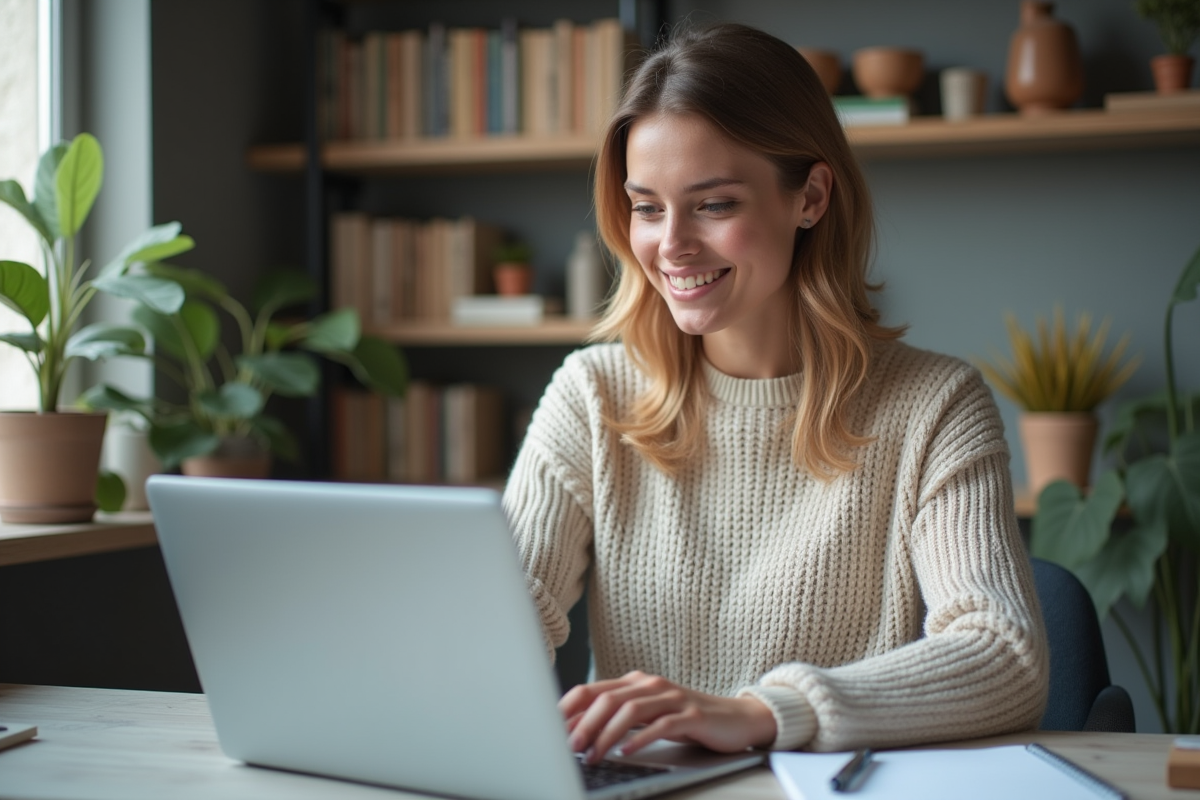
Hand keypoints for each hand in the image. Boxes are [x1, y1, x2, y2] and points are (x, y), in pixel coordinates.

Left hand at [558, 671, 776, 763]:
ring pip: (629, 710)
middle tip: (568, 747)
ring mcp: (671, 698)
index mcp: (635, 683)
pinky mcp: (690, 715)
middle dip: (583, 724)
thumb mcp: (648, 715)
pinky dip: (639, 738)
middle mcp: (650, 685)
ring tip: (592, 755)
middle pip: (607, 699)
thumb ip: (618, 717)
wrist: (735, 718)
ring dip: (605, 734)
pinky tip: (626, 751)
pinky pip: (660, 725)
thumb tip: (577, 732)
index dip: (568, 708)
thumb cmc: (686, 719)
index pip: (592, 690)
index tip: (548, 728)